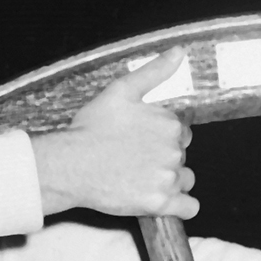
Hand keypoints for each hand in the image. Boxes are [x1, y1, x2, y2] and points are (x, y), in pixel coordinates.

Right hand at [35, 53, 196, 218]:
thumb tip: (181, 51)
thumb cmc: (92, 127)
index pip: (182, 133)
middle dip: (166, 159)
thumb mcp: (122, 90)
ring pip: (185, 180)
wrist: (71, 163)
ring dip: (172, 181)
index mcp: (169, 123)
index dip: (163, 138)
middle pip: (182, 157)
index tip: (143, 142)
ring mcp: (168, 178)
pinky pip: (189, 208)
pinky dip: (183, 206)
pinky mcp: (160, 203)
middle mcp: (174, 150)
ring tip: (144, 180)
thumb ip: (155, 71)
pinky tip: (167, 200)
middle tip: (137, 161)